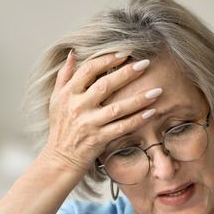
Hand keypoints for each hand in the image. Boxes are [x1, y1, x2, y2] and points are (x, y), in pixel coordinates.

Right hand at [42, 50, 161, 174]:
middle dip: (126, 73)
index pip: (88, 70)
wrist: (60, 159)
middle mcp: (78, 107)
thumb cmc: (60, 128)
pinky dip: (137, 120)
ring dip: (138, 99)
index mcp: (68, 94)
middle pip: (105, 85)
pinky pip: (121, 127)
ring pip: (117, 108)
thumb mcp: (56, 100)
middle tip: (145, 64)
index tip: (124, 54)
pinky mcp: (98, 139)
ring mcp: (89, 124)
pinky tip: (151, 112)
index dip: (107, 59)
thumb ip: (65, 76)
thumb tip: (73, 53)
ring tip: (157, 90)